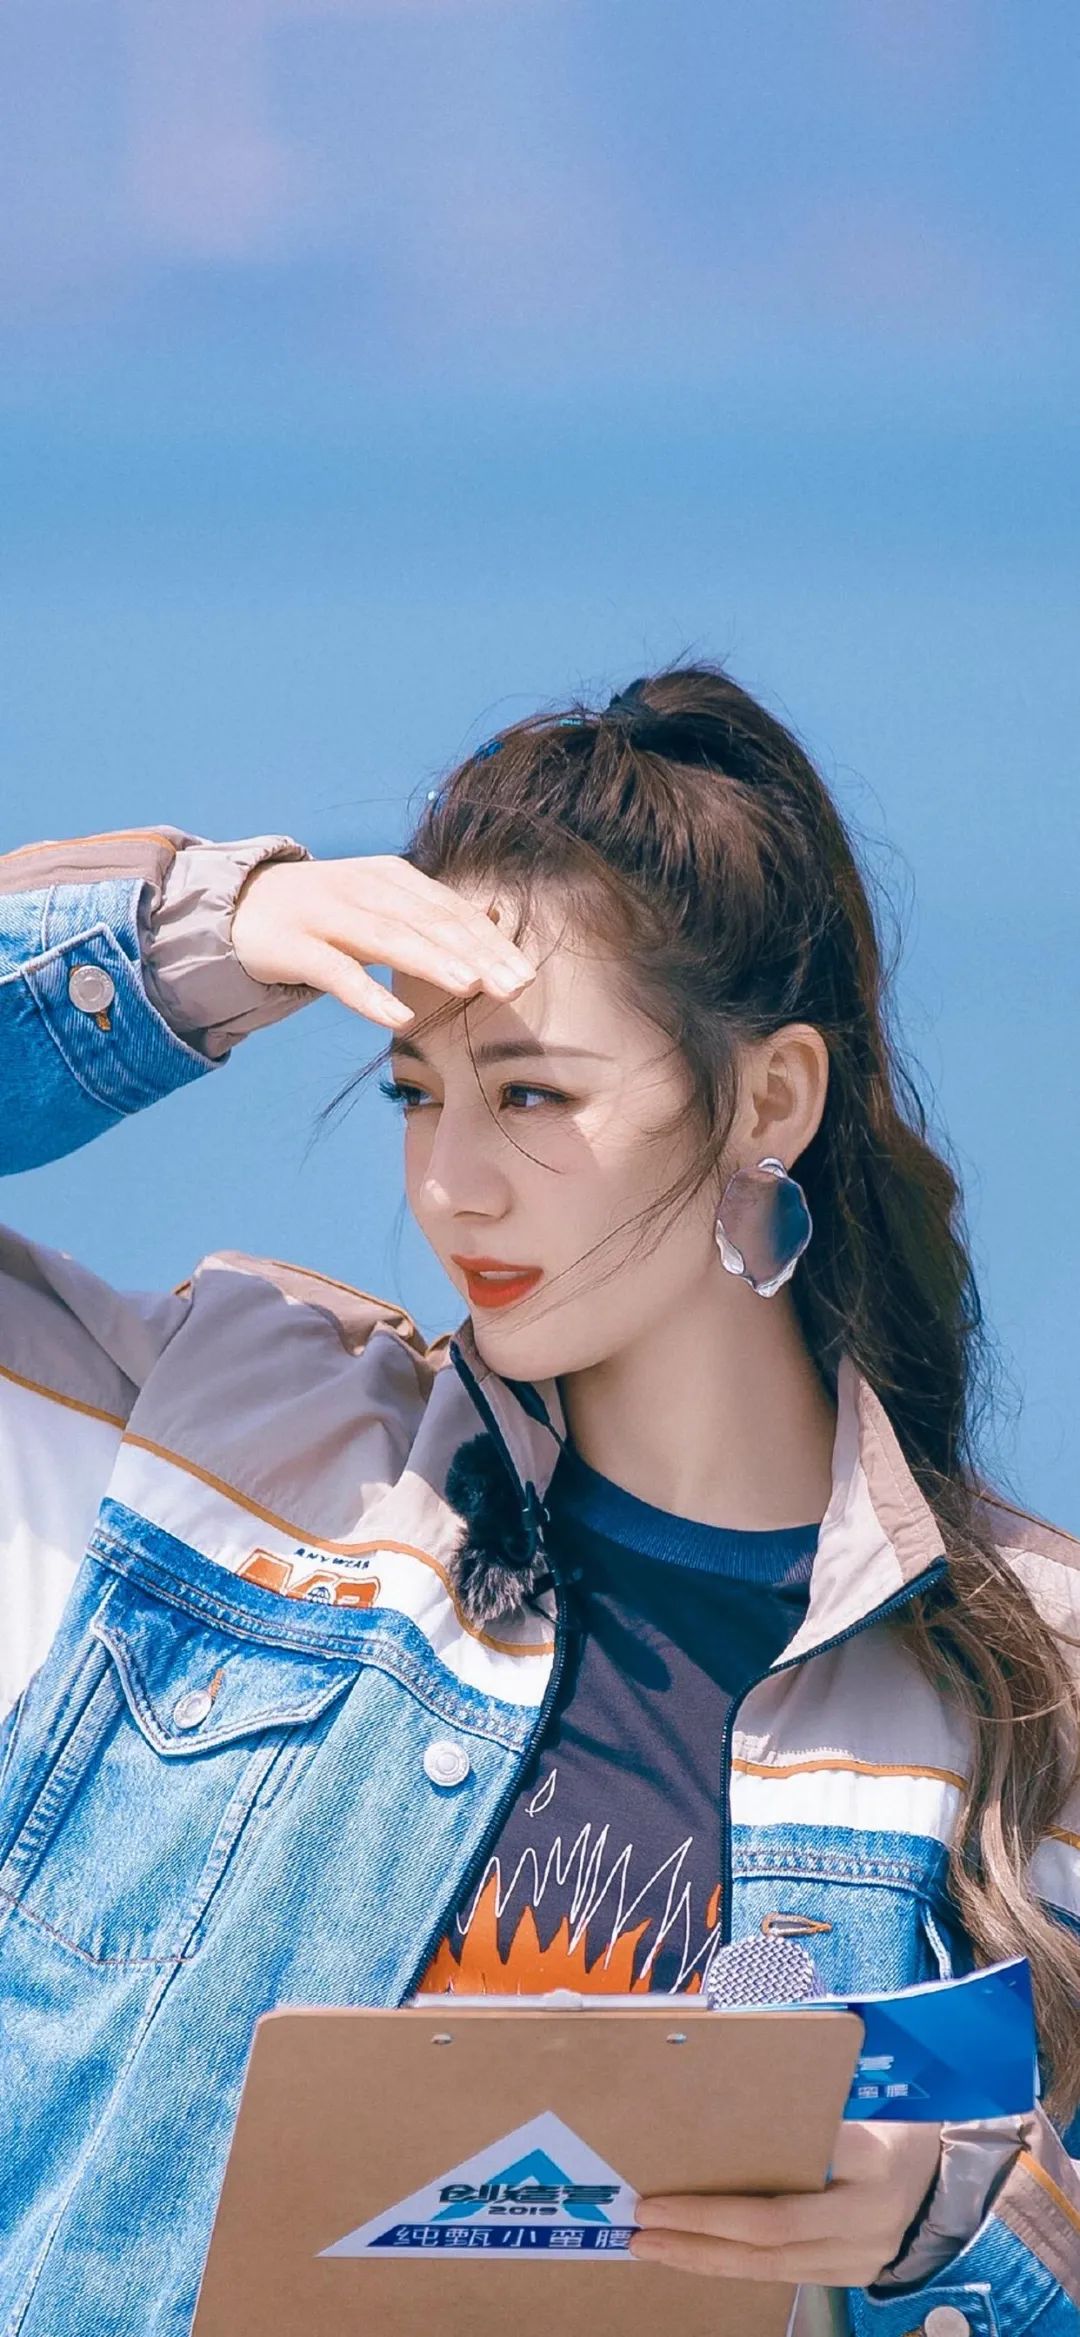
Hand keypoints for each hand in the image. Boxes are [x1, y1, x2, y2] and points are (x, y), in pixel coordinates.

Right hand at [231, 854, 535, 1030]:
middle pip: (429, 922)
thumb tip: (491, 917)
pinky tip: (399, 1019)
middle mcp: (364, 888)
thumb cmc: (325, 914)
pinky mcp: (292, 946)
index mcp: (392, 877)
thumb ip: (430, 912)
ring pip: (388, 938)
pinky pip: (336, 973)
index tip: (527, 974)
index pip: (451, 910)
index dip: (491, 941)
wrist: (239, 906)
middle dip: (477, 953)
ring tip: (472, 986)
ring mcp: (325, 914)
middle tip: (516, 986)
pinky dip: (370, 995)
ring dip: (433, 962)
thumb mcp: (380, 903)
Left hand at [631, 2120, 942, 2289]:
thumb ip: (815, 2101)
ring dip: (704, 2256)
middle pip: (772, 2232)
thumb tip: (735, 2075)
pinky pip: (779, 2275)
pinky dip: (730, 2265)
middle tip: (645, 2217)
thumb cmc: (895, 2126)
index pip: (798, 2175)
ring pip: (769, 2266)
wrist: (948, 2184)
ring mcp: (857, 2258)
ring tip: (651, 2244)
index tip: (680, 2172)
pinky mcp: (847, 2277)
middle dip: (701, 2228)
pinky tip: (691, 2256)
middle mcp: (866, 2219)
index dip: (733, 2187)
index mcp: (875, 2160)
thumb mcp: (868, 2101)